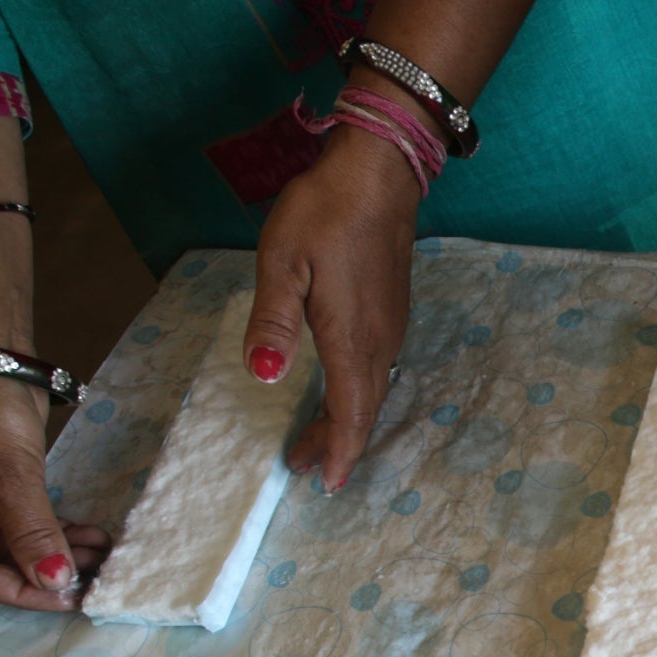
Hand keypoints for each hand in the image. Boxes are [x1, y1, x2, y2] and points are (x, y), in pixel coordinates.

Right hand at [0, 366, 107, 610]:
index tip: (71, 596)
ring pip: (9, 542)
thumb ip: (33, 532)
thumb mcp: (10, 474)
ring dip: (54, 549)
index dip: (23, 591)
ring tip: (104, 554)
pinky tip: (90, 534)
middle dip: (45, 570)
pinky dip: (50, 527)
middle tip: (97, 576)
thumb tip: (56, 583)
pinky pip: (15, 518)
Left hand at [243, 120, 420, 490]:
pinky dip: (356, 393)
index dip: (336, 449)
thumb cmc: (324, 212)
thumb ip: (274, 321)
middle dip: (335, 443)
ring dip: (345, 419)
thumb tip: (266, 376)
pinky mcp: (390, 311)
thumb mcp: (283, 261)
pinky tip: (338, 390)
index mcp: (350, 336)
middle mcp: (377, 340)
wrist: (377, 173)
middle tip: (304, 467)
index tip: (325, 483)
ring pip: (370, 391)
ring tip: (314, 438)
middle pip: (362, 409)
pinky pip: (376, 369)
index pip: (348, 410)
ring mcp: (389, 326)